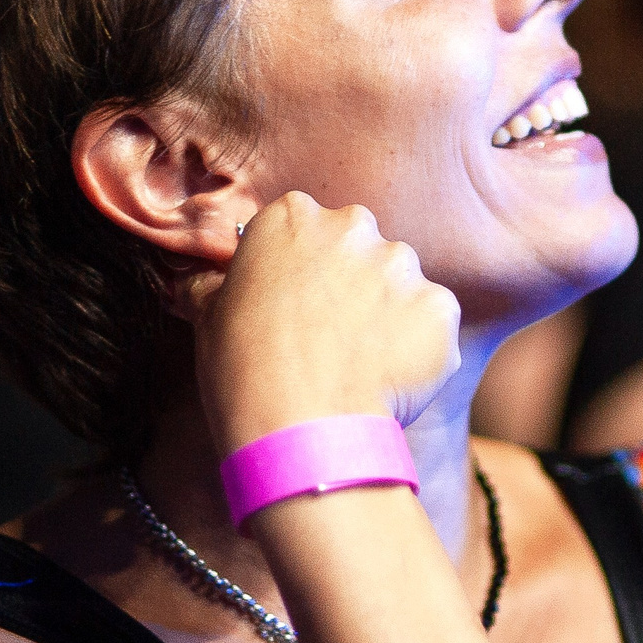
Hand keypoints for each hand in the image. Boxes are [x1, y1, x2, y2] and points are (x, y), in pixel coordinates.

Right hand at [186, 192, 461, 454]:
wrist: (300, 426)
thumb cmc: (244, 373)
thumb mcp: (208, 316)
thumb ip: (216, 284)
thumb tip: (204, 281)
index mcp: (291, 217)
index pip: (305, 227)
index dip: (302, 268)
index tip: (298, 303)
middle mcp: (352, 226)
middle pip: (359, 246)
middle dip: (352, 281)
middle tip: (333, 335)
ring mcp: (401, 265)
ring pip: (401, 283)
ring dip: (389, 313)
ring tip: (361, 364)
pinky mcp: (438, 307)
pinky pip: (432, 323)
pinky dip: (420, 347)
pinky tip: (390, 380)